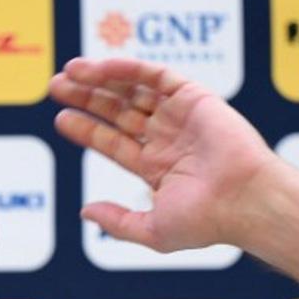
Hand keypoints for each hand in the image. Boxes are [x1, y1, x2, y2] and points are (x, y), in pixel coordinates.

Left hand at [49, 57, 277, 252]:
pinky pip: (154, 75)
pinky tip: (98, 69)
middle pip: (119, 112)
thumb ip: (117, 222)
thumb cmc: (206, 222)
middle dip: (87, 99)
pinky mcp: (193, 97)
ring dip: (100, 79)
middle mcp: (168, 139)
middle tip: (55, 89)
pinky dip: (126, 69)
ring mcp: (180, 117)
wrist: (243, 201)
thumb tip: (85, 212)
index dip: (87, 130)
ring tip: (68, 73)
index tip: (61, 119)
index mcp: (159, 168)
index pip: (114, 143)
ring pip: (133, 90)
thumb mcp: (152, 229)